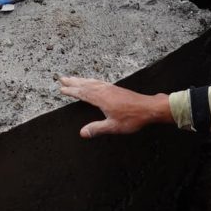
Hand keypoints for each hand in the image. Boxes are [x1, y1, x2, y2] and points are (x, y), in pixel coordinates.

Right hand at [56, 77, 172, 138]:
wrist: (148, 108)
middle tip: (62, 78)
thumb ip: (97, 129)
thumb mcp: (113, 126)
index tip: (61, 89)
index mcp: (101, 98)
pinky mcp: (116, 88)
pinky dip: (92, 80)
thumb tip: (82, 133)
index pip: (82, 93)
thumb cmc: (132, 118)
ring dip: (81, 80)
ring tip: (73, 78)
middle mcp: (104, 90)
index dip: (71, 91)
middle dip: (73, 82)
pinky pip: (99, 82)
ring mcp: (110, 88)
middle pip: (85, 84)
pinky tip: (93, 81)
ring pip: (92, 82)